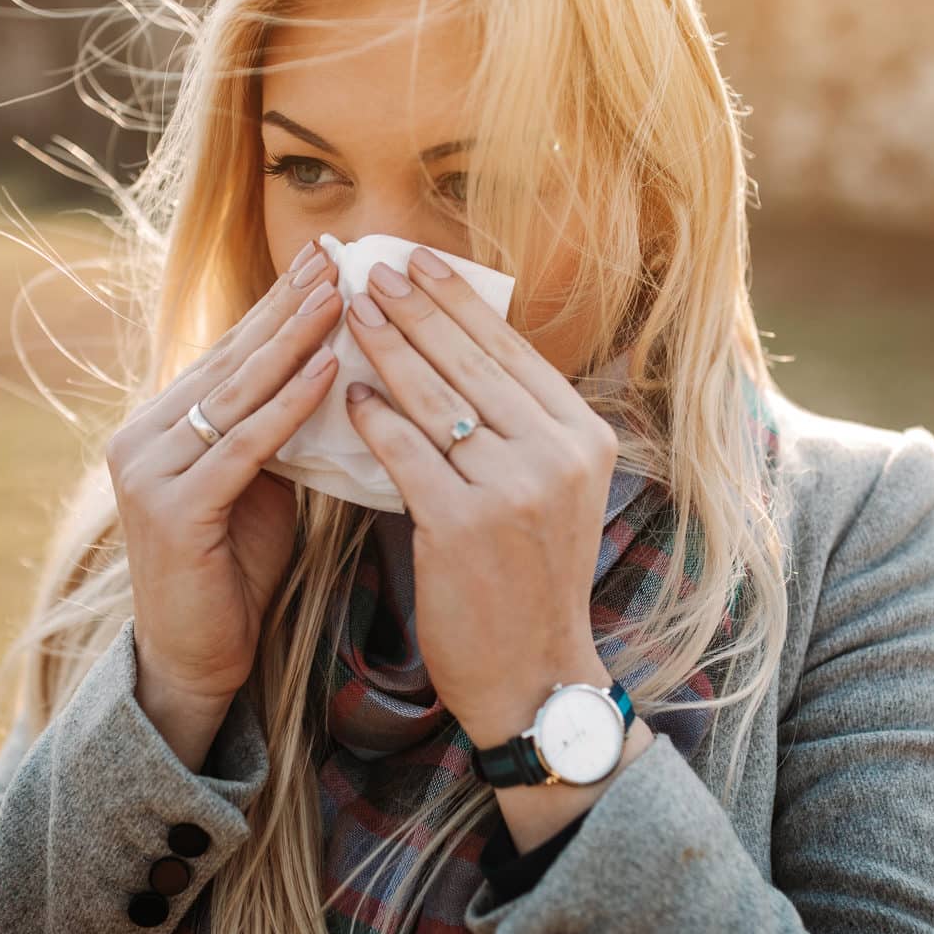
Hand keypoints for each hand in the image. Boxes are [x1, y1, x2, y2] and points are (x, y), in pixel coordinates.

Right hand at [105, 239, 343, 728]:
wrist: (197, 657)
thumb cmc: (235, 571)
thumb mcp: (258, 486)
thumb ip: (272, 432)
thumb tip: (329, 372)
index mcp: (162, 425)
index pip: (228, 353)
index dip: (275, 306)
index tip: (320, 259)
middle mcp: (143, 436)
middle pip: (231, 360)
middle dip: (287, 307)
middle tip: (334, 256)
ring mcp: (149, 471)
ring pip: (236, 394)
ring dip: (293, 341)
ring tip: (339, 295)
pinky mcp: (172, 509)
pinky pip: (244, 447)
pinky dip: (289, 408)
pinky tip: (329, 373)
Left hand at [342, 245, 618, 748]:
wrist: (532, 672)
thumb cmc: (530, 578)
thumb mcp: (552, 492)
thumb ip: (519, 426)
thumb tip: (457, 350)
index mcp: (584, 438)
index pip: (511, 352)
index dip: (459, 301)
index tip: (419, 261)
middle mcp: (557, 455)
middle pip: (470, 363)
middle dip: (415, 308)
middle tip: (373, 269)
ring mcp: (513, 489)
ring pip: (434, 399)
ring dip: (386, 347)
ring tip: (351, 311)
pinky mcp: (463, 524)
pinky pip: (405, 452)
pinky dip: (373, 417)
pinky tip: (349, 392)